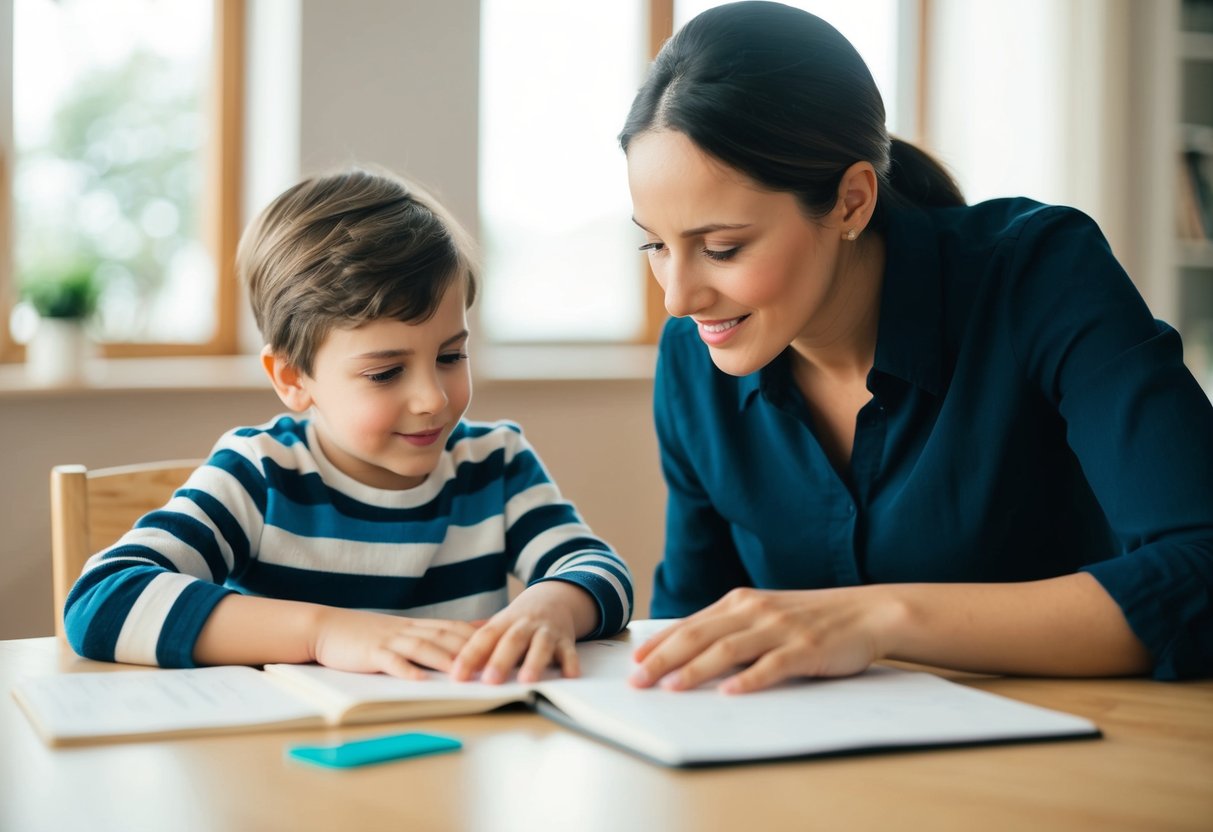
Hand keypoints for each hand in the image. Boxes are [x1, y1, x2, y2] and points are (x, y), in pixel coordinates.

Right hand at [310, 607, 477, 679]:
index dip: (478, 635)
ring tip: (462, 672)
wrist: (325, 627)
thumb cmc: (364, 634)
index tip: (501, 642)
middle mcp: (407, 630)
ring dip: (444, 659)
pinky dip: (406, 670)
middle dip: (470, 648)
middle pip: (444, 636)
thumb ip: (429, 633)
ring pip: (422, 647)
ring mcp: (389, 640)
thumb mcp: (400, 630)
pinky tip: (419, 680)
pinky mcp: (370, 652)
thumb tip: (460, 634)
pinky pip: (390, 661)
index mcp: (415, 626)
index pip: (453, 627)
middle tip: (492, 660)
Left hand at [449, 581, 595, 683]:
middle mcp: (525, 625)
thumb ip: (476, 638)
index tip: (457, 676)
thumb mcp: (498, 623)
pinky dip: (571, 663)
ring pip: (541, 645)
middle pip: (512, 641)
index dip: (469, 656)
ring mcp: (547, 631)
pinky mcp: (567, 639)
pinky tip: (570, 676)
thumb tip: (443, 653)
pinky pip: (570, 651)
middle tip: (490, 680)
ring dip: (534, 662)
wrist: (556, 598)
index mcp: (504, 622)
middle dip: (501, 660)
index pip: (483, 638)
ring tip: (527, 680)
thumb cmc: (521, 619)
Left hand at [629, 586, 905, 693]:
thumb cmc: (811, 618)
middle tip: (638, 681)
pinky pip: (772, 665)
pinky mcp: (805, 649)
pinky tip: (730, 692)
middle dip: (664, 659)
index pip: (691, 624)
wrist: (866, 611)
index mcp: (741, 601)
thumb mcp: (765, 613)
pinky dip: (749, 679)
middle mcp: (755, 611)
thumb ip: (731, 626)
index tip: (634, 662)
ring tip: (671, 688)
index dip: (660, 643)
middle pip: (700, 636)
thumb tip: (687, 648)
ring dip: (696, 669)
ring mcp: (780, 629)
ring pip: (728, 649)